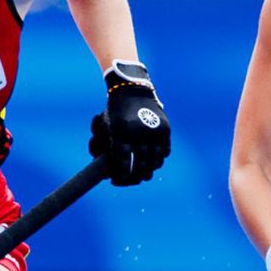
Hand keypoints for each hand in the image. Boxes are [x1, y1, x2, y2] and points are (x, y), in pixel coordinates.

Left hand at [89, 62, 170, 186]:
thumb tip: (105, 172)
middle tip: (136, 179)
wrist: (133, 90)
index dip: (122, 175)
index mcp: (122, 132)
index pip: (123, 161)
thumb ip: (105, 147)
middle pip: (142, 164)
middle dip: (138, 176)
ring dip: (151, 169)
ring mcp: (154, 130)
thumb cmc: (116, 112)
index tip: (119, 180)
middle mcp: (139, 132)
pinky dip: (160, 158)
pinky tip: (154, 161)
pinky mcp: (165, 128)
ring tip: (146, 173)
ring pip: (156, 160)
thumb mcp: (106, 126)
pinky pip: (165, 151)